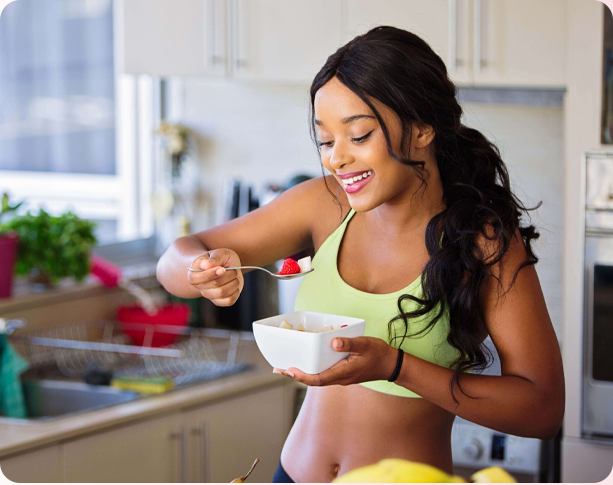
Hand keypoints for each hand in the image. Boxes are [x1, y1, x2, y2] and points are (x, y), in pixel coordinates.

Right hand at [187, 248, 243, 305]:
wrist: (225, 265)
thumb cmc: (219, 259)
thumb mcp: (218, 253)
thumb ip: (214, 258)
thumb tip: (206, 265)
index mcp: (194, 275)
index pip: (201, 278)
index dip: (213, 273)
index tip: (223, 268)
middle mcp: (200, 287)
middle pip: (216, 284)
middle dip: (229, 274)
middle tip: (232, 269)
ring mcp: (209, 295)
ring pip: (223, 293)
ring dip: (233, 282)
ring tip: (234, 276)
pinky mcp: (219, 301)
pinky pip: (229, 301)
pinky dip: (236, 291)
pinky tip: (234, 284)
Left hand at [274, 337, 397, 385]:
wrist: (391, 365)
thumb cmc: (378, 354)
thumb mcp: (365, 345)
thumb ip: (350, 343)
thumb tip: (334, 342)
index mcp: (343, 373)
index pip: (318, 379)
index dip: (302, 376)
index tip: (289, 370)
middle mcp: (339, 378)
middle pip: (313, 380)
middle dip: (295, 375)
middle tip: (278, 369)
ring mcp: (341, 377)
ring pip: (317, 378)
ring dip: (302, 374)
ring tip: (286, 367)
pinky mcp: (342, 374)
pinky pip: (323, 374)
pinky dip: (312, 370)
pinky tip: (307, 362)